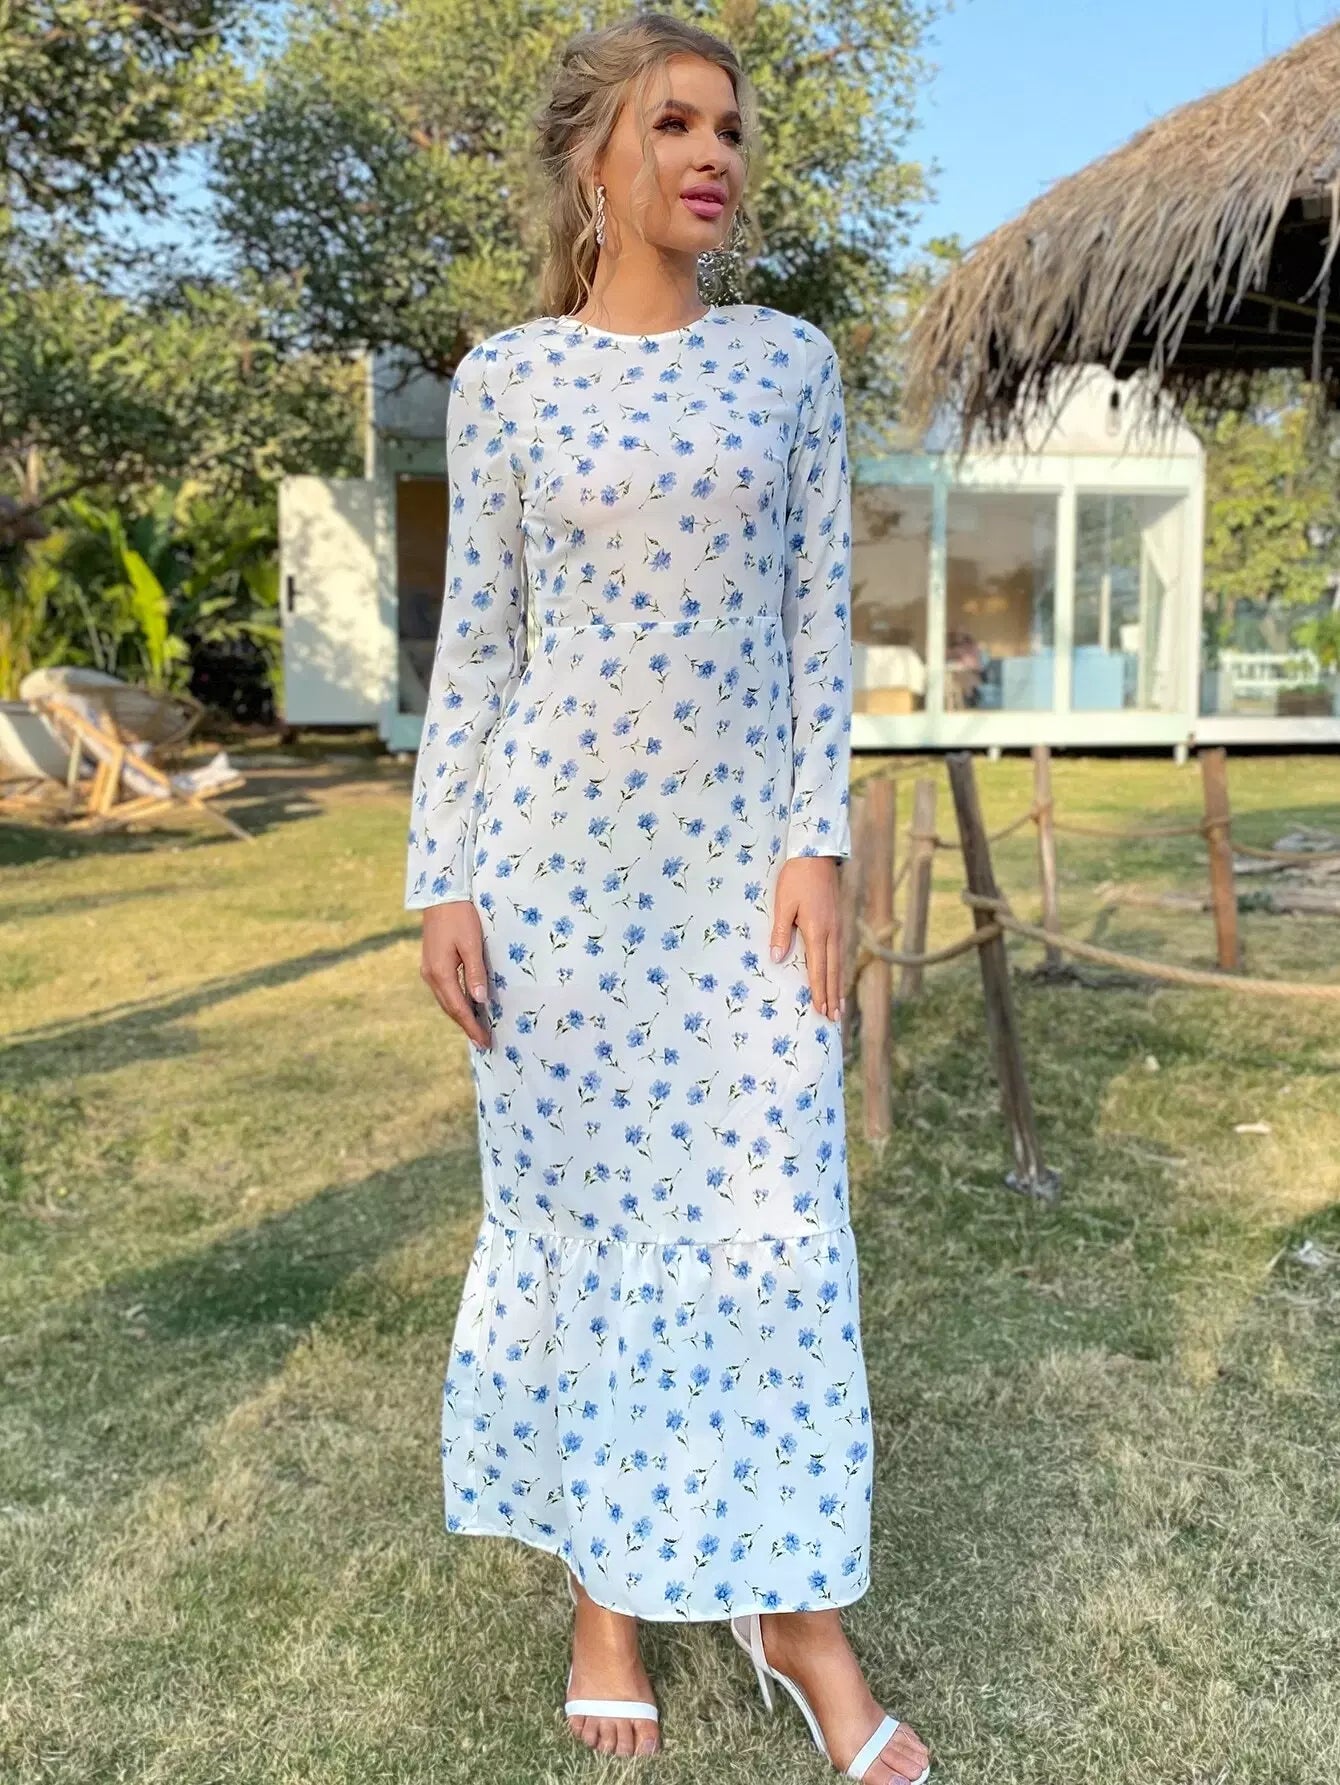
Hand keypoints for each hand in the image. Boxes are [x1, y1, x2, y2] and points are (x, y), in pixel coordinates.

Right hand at [420, 901, 490, 1050]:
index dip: (472, 1027)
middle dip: (467, 1026)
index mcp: (441, 973)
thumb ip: (475, 973)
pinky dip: (456, 1002)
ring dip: (461, 1015)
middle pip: (450, 1008)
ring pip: (446, 1000)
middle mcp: (431, 975)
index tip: (484, 1042)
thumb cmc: (460, 917)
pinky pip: (444, 990)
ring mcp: (429, 970)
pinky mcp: (432, 963)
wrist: (440, 896)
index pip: (458, 1008)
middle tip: (483, 1042)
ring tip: (477, 1029)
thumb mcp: (471, 944)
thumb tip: (480, 1001)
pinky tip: (467, 1005)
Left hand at [770, 856, 842, 1020]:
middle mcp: (831, 932)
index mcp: (817, 930)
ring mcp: (837, 926)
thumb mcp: (783, 903)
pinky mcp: (837, 920)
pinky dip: (839, 969)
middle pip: (832, 971)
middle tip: (833, 1018)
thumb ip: (781, 931)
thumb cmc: (796, 878)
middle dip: (832, 995)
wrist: (817, 854)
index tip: (821, 1010)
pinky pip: (839, 951)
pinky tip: (837, 975)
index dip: (819, 991)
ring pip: (838, 962)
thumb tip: (777, 957)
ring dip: (838, 986)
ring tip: (839, 1006)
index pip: (818, 969)